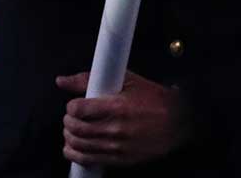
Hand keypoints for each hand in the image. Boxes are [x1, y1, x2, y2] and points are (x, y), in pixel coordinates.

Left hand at [55, 70, 192, 166]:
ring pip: (79, 145)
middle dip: (68, 121)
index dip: (71, 106)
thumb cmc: (153, 99)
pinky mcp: (120, 159)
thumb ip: (90, 79)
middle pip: (76, 128)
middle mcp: (115, 129)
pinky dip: (75, 155)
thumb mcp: (126, 80)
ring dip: (70, 137)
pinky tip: (72, 148)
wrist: (178, 122)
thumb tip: (62, 81)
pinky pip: (89, 160)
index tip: (74, 104)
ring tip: (72, 130)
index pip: (78, 110)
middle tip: (72, 117)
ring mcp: (117, 146)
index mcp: (117, 106)